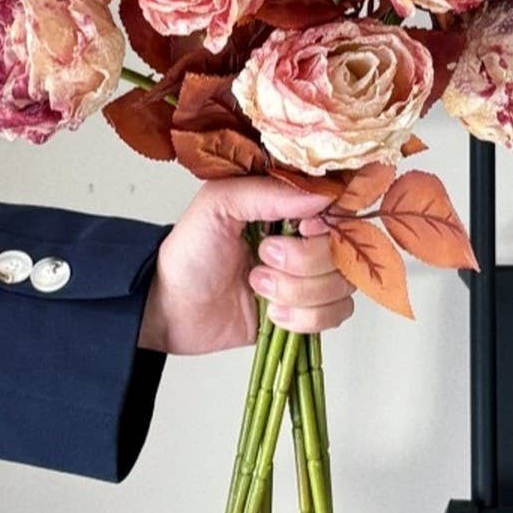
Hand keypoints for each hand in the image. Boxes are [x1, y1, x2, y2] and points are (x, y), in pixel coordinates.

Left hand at [137, 177, 355, 355]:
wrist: (169, 309)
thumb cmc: (188, 252)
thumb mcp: (218, 204)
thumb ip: (266, 192)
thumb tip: (320, 196)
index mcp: (286, 204)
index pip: (337, 206)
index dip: (329, 221)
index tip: (303, 229)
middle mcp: (304, 238)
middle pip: (343, 249)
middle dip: (303, 262)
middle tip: (263, 258)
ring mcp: (308, 277)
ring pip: (342, 285)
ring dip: (299, 292)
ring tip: (257, 286)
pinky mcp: (306, 313)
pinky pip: (335, 316)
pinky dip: (305, 319)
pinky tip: (273, 314)